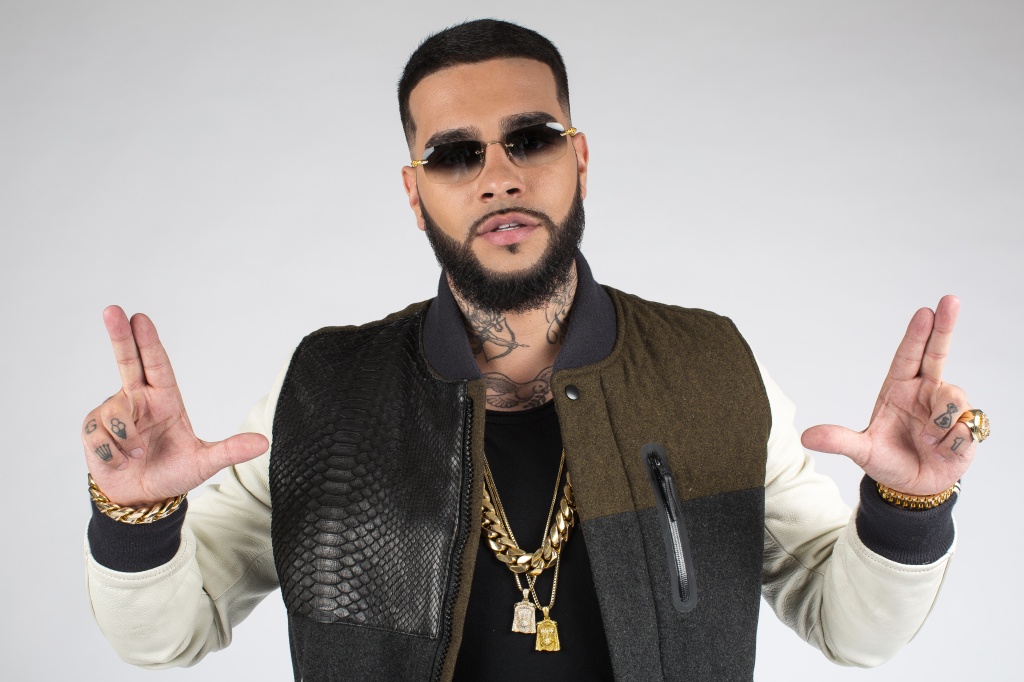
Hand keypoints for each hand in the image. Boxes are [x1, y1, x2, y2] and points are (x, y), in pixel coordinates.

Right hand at [80, 306, 268, 505]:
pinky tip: (119, 461)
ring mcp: (115, 413)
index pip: (157, 365)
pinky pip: (100, 436)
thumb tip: (263, 443)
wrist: (142, 498)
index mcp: (165, 399)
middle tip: (111, 309)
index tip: (141, 318)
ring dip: (128, 441)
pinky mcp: (94, 430)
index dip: (149, 342)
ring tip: (137, 455)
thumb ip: (230, 451)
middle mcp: (139, 399)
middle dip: (119, 336)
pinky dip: (112, 454)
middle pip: (127, 362)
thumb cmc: (173, 473)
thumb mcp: (204, 463)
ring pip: (116, 414)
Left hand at [801, 295, 975, 495]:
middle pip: (937, 354)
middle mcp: (925, 392)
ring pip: (953, 398)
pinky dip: (951, 444)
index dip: (917, 335)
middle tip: (951, 300)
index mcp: (899, 389)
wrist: (913, 488)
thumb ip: (838, 440)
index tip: (924, 311)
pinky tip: (942, 451)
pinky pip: (965, 428)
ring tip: (927, 441)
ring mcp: (947, 409)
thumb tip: (806, 437)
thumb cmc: (887, 460)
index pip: (908, 356)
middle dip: (945, 327)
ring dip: (940, 424)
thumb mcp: (861, 450)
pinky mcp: (966, 428)